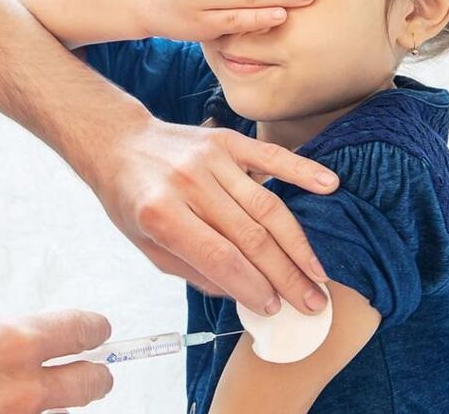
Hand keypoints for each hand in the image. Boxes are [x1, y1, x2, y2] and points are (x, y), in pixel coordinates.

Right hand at [0, 310, 113, 411]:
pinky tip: (1, 413)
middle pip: (95, 381)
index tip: (97, 333)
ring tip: (25, 400)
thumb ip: (5, 343)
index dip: (94, 331)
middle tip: (88, 372)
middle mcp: (22, 386)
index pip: (84, 330)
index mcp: (13, 342)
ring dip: (53, 406)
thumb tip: (29, 347)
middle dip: (93, 374)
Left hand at [89, 117, 337, 316]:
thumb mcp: (147, 246)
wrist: (119, 144)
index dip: (252, 287)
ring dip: (297, 243)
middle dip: (285, 275)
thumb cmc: (132, 201)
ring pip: (266, 205)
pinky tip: (329, 187)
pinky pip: (271, 157)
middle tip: (311, 301)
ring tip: (318, 273)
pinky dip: (303, 171)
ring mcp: (211, 158)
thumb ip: (195, 271)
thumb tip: (245, 295)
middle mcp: (188, 183)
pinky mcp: (227, 140)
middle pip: (250, 236)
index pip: (220, 258)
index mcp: (161, 213)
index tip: (275, 308)